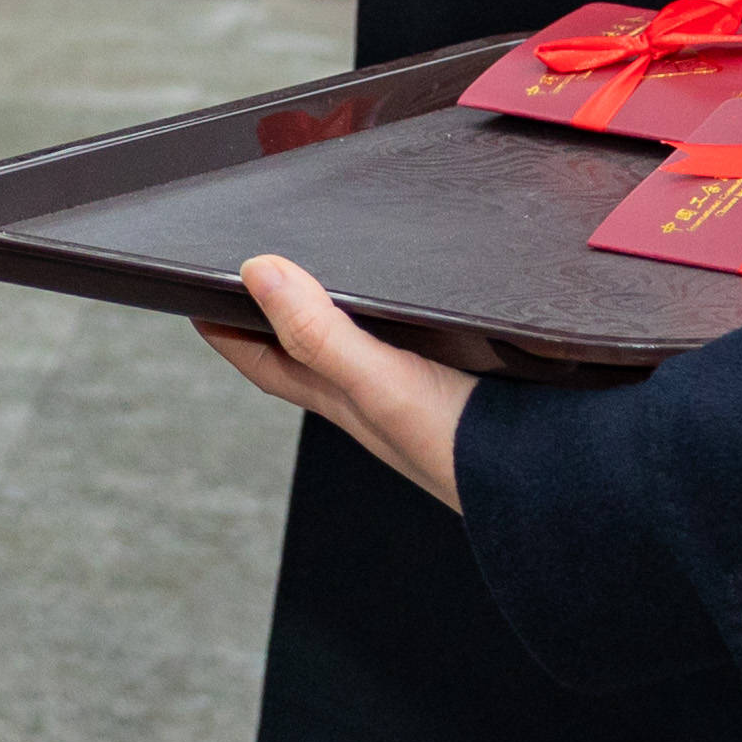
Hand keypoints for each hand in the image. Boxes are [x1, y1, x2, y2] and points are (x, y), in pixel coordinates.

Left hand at [204, 252, 484, 510]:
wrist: (552, 482)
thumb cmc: (460, 450)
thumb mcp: (379, 384)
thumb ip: (320, 332)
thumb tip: (258, 273)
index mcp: (340, 398)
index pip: (261, 357)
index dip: (224, 327)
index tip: (189, 290)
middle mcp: (371, 393)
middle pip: (305, 344)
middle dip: (278, 307)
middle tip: (257, 261)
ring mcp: (417, 384)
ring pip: (360, 335)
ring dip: (342, 303)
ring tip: (330, 259)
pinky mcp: (463, 371)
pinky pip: (418, 331)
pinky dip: (406, 306)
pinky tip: (421, 288)